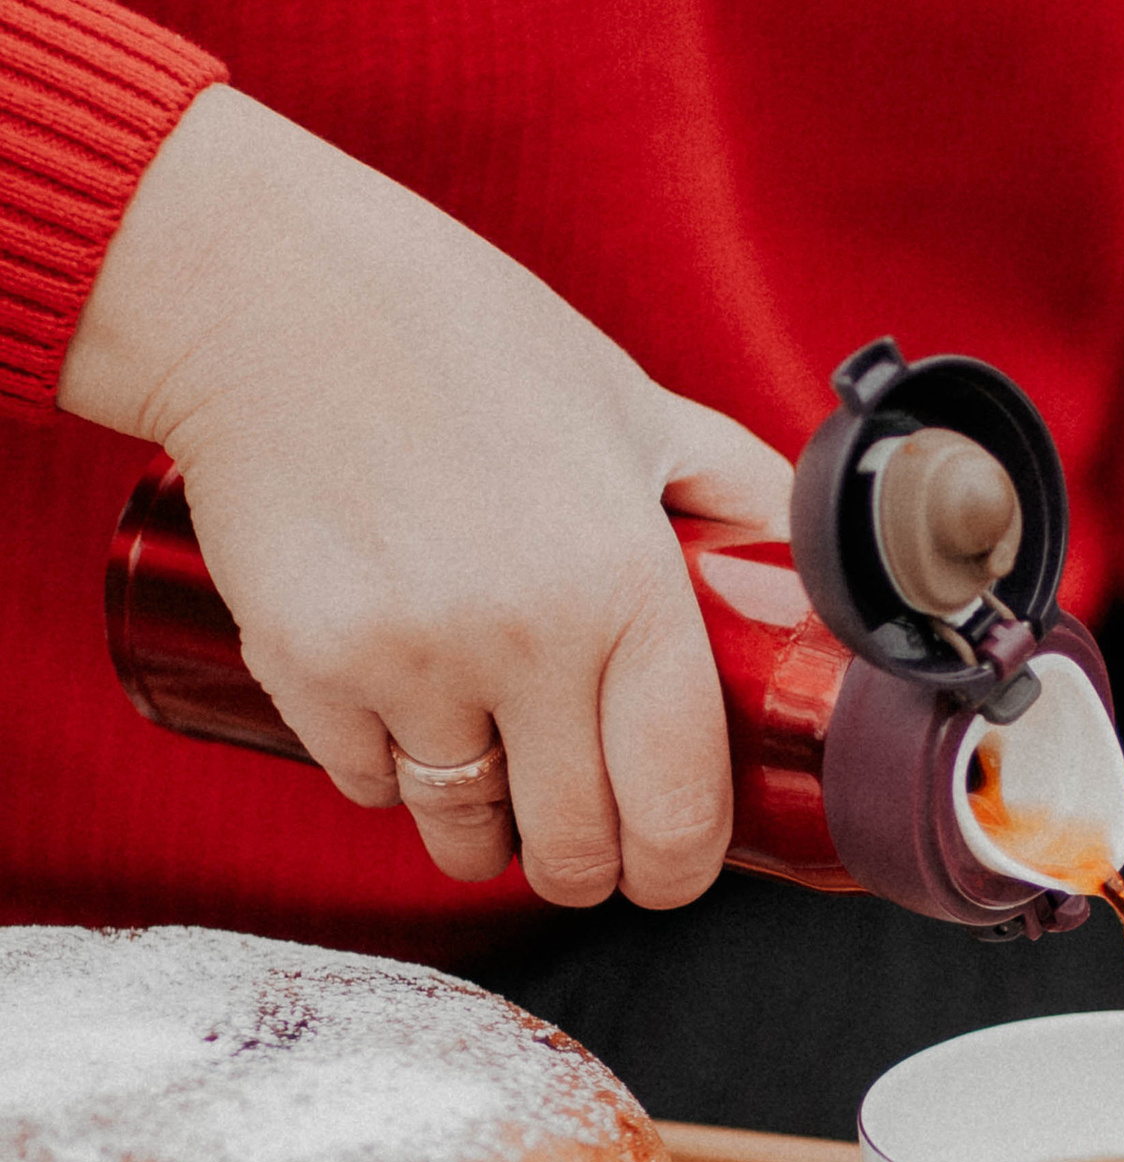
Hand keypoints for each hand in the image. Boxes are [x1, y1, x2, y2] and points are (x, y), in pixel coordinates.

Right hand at [61, 87, 792, 906]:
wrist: (272, 296)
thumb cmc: (463, 340)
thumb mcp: (636, 407)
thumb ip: (739, 500)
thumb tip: (813, 586)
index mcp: (628, 584)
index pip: (678, 805)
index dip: (679, 865)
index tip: (669, 866)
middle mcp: (525, 639)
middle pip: (574, 851)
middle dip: (582, 863)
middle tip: (576, 832)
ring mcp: (409, 662)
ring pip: (463, 831)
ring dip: (483, 828)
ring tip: (487, 769)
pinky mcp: (308, 669)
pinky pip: (368, 786)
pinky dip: (389, 771)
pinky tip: (399, 703)